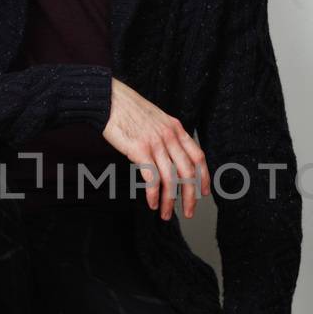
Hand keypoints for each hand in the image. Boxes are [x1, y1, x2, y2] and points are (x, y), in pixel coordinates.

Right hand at [103, 78, 209, 219]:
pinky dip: (153, 194)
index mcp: (176, 128)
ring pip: (170, 179)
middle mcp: (170, 136)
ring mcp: (155, 143)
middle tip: (189, 212)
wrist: (109, 99)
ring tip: (167, 214)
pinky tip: (152, 204)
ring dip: (170, 201)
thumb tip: (169, 155)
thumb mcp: (156, 118)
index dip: (203, 176)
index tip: (204, 192)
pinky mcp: (139, 150)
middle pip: (188, 172)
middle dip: (190, 196)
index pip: (198, 156)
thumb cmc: (128, 109)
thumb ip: (166, 135)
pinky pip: (152, 178)